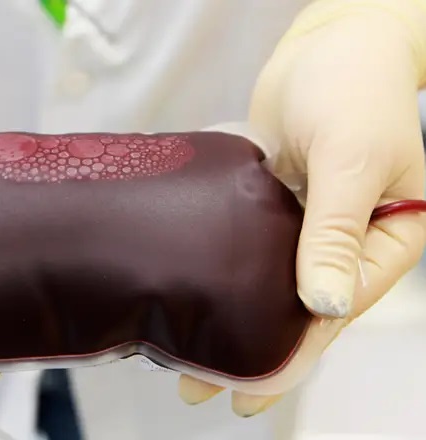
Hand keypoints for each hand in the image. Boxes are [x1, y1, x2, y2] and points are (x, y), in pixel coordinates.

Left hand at [180, 6, 425, 415]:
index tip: (250, 389)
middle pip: (293, 307)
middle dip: (250, 347)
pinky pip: (247, 245)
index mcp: (380, 242)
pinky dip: (222, 269)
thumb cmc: (355, 89)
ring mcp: (303, 222)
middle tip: (199, 383)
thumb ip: (335, 232)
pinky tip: (191, 289)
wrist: (329, 41)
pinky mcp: (271, 201)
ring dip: (230, 313)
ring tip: (183, 349)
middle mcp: (341, 240)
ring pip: (266, 282)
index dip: (291, 354)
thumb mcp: (354, 160)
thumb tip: (322, 309)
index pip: (332, 312)